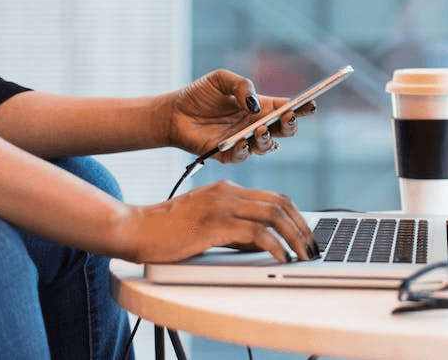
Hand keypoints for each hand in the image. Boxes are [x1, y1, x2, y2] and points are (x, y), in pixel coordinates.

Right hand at [120, 180, 319, 263]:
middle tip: (312, 247)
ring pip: (273, 215)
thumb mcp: (207, 222)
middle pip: (280, 203)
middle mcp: (228, 193)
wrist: (135, 229)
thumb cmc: (167, 230)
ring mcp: (221, 206)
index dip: (297, 216)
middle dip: (302, 227)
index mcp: (228, 189)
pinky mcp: (214, 225)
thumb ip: (235, 227)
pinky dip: (274, 246)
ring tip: (303, 255)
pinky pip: (255, 233)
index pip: (275, 197)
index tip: (307, 234)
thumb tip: (263, 243)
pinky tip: (281, 258)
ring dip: (294, 236)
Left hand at [162, 69, 314, 163]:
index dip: (302, 107)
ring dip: (267, 140)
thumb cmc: (199, 95)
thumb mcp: (221, 79)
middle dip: (290, 125)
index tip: (310, 104)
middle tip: (287, 117)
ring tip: (260, 130)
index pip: (287, 108)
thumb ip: (241, 86)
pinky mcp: (227, 155)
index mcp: (260, 107)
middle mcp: (256, 125)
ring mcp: (243, 141)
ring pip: (267, 147)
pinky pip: (242, 157)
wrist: (172, 113)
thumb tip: (254, 104)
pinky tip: (241, 142)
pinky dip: (244, 151)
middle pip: (284, 130)